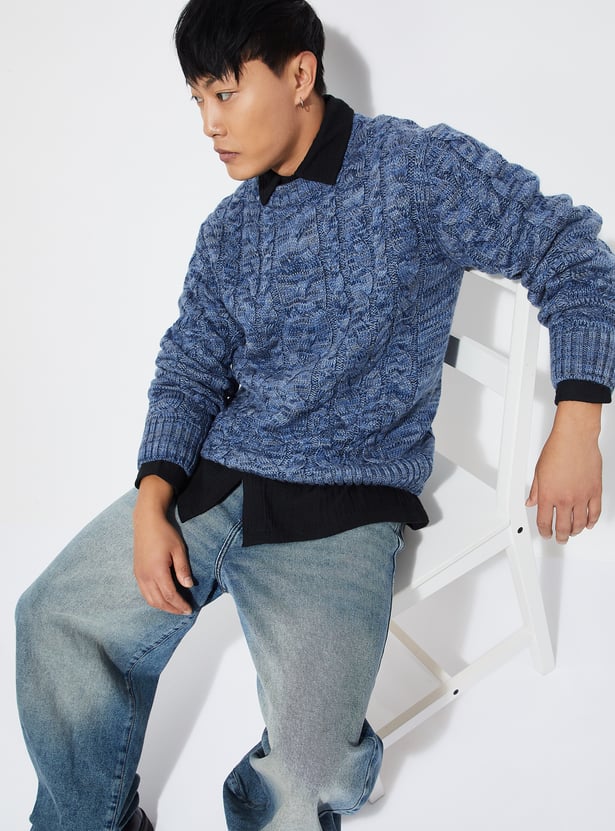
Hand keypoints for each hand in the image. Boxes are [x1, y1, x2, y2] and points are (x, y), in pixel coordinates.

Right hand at [133, 476, 193, 613]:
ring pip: (150, 599)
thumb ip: (183, 569)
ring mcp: (139, 575)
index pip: (170, 595)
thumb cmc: (164, 533)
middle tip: (184, 611)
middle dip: (173, 609)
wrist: (146, 522)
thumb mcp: (178, 550)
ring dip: (163, 607)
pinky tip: (162, 599)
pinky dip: (154, 600)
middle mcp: (145, 576)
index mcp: (157, 571)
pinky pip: (144, 593)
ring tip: (175, 608)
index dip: (180, 604)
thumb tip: (188, 585)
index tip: (190, 608)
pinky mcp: (137, 572)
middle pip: (159, 601)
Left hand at [526, 401, 601, 543]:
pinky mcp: (595, 491)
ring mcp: (582, 496)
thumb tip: (531, 502)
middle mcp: (565, 498)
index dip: (545, 532)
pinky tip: (588, 524)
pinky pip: (595, 512)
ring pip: (580, 523)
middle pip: (564, 527)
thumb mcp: (539, 472)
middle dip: (561, 536)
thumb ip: (536, 490)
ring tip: (572, 533)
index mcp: (548, 495)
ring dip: (575, 531)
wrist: (575, 438)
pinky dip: (591, 521)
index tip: (546, 534)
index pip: (545, 522)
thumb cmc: (557, 450)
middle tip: (560, 539)